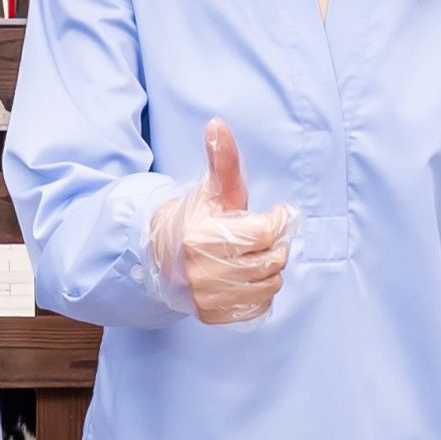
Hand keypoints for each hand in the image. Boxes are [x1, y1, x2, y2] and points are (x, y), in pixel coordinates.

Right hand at [155, 118, 295, 324]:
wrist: (162, 257)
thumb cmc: (195, 219)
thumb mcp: (212, 189)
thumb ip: (222, 160)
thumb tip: (217, 123)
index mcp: (203, 237)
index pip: (266, 231)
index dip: (278, 220)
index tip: (277, 213)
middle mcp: (204, 272)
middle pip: (273, 258)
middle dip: (274, 244)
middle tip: (261, 235)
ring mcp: (209, 297)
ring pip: (272, 283)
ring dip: (269, 268)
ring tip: (251, 255)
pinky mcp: (215, 315)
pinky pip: (261, 306)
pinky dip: (260, 291)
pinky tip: (245, 276)